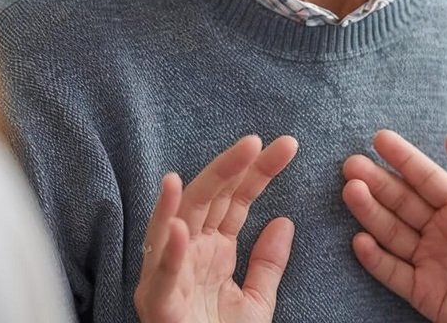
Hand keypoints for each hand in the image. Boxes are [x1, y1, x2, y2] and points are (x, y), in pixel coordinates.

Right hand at [134, 135, 298, 322]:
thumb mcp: (255, 302)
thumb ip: (267, 263)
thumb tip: (284, 221)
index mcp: (212, 250)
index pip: (235, 201)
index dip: (257, 171)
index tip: (287, 146)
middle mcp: (188, 255)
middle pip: (206, 200)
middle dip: (232, 168)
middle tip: (259, 140)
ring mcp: (171, 277)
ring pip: (178, 224)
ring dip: (199, 191)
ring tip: (223, 164)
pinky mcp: (159, 307)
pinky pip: (162, 277)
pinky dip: (169, 253)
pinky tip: (181, 228)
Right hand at [341, 130, 446, 322]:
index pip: (427, 178)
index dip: (403, 158)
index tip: (378, 138)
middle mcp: (444, 232)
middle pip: (403, 203)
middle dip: (377, 183)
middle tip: (350, 164)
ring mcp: (434, 263)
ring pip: (393, 233)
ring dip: (371, 213)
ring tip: (351, 191)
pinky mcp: (427, 294)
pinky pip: (394, 274)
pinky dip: (375, 258)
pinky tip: (360, 239)